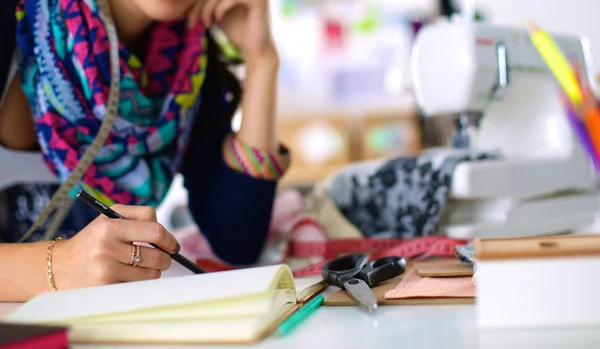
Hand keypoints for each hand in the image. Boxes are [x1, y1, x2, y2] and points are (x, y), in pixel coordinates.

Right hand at [51, 205, 178, 289]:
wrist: (60, 266)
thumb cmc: (93, 239)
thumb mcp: (110, 218)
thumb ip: (139, 217)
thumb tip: (167, 236)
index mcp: (110, 226)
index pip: (155, 231)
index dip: (169, 239)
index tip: (171, 245)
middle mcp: (107, 247)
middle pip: (158, 255)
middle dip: (166, 258)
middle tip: (163, 258)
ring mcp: (106, 270)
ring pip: (151, 273)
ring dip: (153, 271)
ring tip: (141, 266)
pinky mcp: (106, 287)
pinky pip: (139, 285)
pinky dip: (139, 281)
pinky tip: (127, 275)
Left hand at [187, 0, 276, 62]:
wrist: (256, 51)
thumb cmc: (237, 32)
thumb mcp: (218, 12)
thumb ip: (208, 1)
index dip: (197, 2)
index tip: (188, 17)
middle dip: (199, 5)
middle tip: (192, 21)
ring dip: (207, 8)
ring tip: (205, 23)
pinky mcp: (258, 0)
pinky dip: (220, 8)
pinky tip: (218, 20)